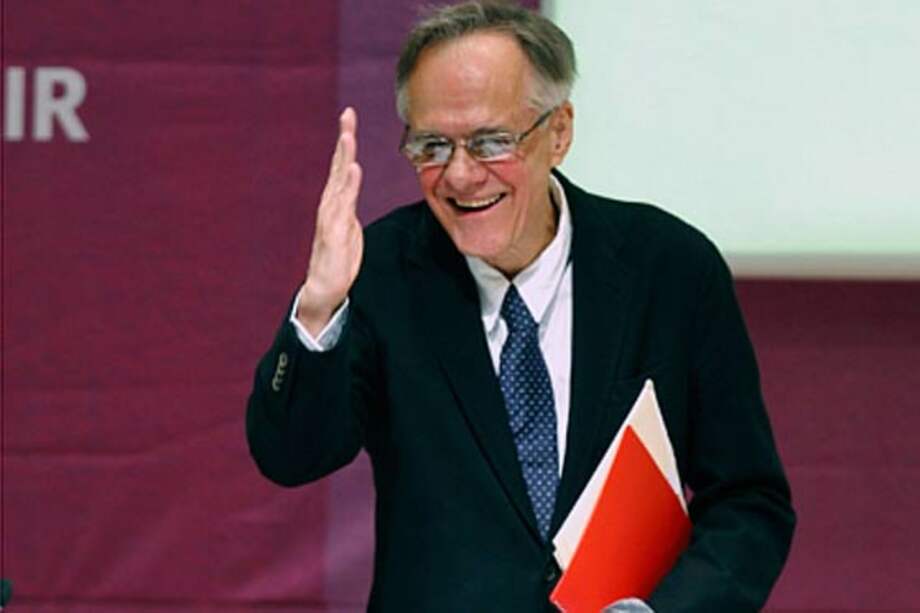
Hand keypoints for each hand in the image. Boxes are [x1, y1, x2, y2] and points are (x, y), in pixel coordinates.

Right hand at [297, 107, 363, 335]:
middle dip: (344, 139)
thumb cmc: (338, 259)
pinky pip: (342, 206)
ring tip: (348, 136)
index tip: (349, 117)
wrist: (325, 289)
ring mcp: (331, 218)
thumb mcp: (350, 228)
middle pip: (338, 166)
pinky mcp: (333, 233)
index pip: (342, 166)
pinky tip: (352, 168)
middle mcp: (331, 205)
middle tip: (347, 114)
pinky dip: (347, 186)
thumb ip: (349, 207)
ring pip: (339, 181)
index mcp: (337, 202)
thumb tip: (349, 192)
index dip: (345, 142)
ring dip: (344, 157)